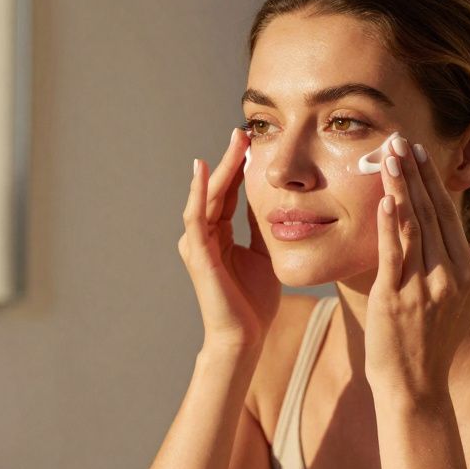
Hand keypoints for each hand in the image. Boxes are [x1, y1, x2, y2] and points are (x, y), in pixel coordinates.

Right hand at [179, 129, 279, 350]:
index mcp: (219, 236)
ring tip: (234, 143)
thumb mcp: (265, 256)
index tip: (254, 144)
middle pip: (216, 189)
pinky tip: (204, 170)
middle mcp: (204, 236)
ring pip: (206, 197)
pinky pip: (196, 216)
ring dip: (220, 168)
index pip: (228, 194)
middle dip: (231, 160)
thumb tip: (273, 203)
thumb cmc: (254, 303)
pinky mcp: (198, 253)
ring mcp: (198, 243)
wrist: (245, 336)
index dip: (240, 168)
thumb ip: (261, 230)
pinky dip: (199, 192)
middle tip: (243, 132)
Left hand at [364, 136, 469, 399]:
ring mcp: (422, 286)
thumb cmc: (438, 345)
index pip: (449, 217)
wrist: (416, 387)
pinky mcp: (394, 298)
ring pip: (412, 226)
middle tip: (400, 140)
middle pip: (431, 214)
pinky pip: (393, 253)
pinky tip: (386, 198)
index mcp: (466, 274)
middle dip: (416, 174)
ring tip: (389, 156)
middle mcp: (449, 276)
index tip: (420, 153)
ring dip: (400, 188)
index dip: (434, 183)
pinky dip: (390, 224)